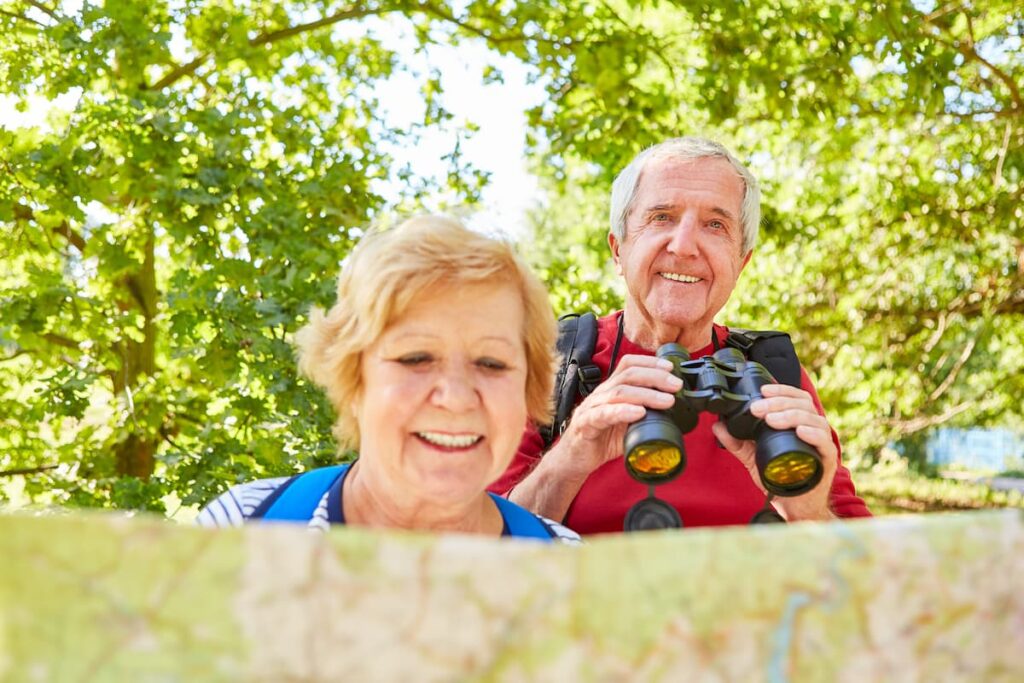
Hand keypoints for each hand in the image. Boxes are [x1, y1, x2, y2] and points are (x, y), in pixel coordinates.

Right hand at [547, 353, 682, 480]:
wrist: (574, 460)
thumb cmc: (601, 441)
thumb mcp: (628, 425)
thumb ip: (646, 416)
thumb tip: (676, 415)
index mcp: (611, 390)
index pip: (628, 365)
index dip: (650, 363)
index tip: (671, 368)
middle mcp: (601, 394)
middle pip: (628, 375)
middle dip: (655, 377)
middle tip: (676, 385)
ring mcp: (591, 408)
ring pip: (618, 392)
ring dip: (646, 394)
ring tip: (666, 401)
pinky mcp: (584, 424)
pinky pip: (603, 414)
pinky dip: (623, 411)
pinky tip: (639, 413)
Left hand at [712, 383, 837, 521]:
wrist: (793, 505)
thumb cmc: (779, 478)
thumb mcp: (753, 456)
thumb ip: (737, 441)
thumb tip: (717, 426)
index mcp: (799, 423)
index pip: (796, 398)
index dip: (781, 390)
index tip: (763, 390)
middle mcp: (813, 429)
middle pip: (803, 405)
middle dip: (778, 403)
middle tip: (757, 409)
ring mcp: (821, 443)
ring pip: (814, 419)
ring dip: (791, 415)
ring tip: (771, 420)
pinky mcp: (827, 460)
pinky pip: (824, 442)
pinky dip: (812, 434)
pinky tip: (800, 431)